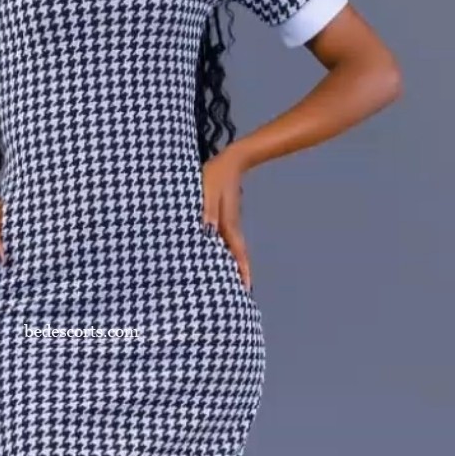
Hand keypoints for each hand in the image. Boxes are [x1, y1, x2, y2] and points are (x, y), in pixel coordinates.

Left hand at [201, 146, 250, 291]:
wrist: (230, 162)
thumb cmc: (216, 176)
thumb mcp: (208, 191)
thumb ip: (208, 210)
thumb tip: (208, 231)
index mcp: (227, 224)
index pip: (237, 253)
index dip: (242, 271)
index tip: (246, 289)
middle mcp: (231, 227)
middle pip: (237, 256)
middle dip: (239, 274)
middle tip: (240, 293)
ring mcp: (230, 223)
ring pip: (232, 249)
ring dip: (233, 264)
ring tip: (229, 282)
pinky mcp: (225, 219)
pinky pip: (226, 241)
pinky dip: (226, 252)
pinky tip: (218, 256)